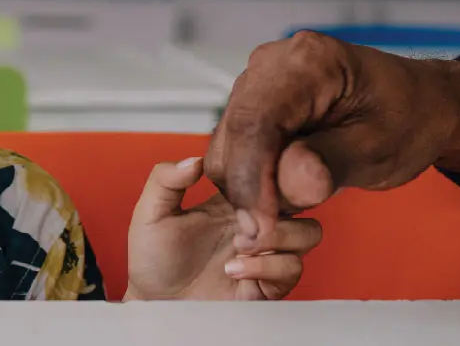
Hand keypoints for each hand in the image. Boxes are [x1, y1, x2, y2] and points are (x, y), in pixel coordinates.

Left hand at [124, 156, 321, 300]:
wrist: (153, 301)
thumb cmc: (153, 258)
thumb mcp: (150, 212)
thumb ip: (165, 179)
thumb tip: (195, 159)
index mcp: (235, 200)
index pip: (272, 174)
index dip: (272, 172)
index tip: (255, 179)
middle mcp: (256, 223)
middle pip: (302, 199)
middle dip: (281, 204)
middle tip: (247, 220)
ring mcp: (265, 253)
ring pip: (308, 233)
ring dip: (277, 235)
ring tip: (240, 246)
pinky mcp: (268, 284)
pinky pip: (292, 269)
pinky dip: (265, 266)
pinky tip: (233, 268)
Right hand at [204, 31, 459, 247]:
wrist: (418, 105)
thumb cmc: (408, 117)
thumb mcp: (382, 148)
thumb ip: (333, 164)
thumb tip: (287, 183)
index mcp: (307, 62)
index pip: (254, 122)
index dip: (250, 180)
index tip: (260, 228)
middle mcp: (271, 64)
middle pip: (232, 137)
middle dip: (251, 189)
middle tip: (288, 224)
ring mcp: (256, 84)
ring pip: (226, 149)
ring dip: (253, 188)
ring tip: (303, 195)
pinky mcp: (252, 106)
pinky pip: (235, 151)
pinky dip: (255, 180)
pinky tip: (292, 185)